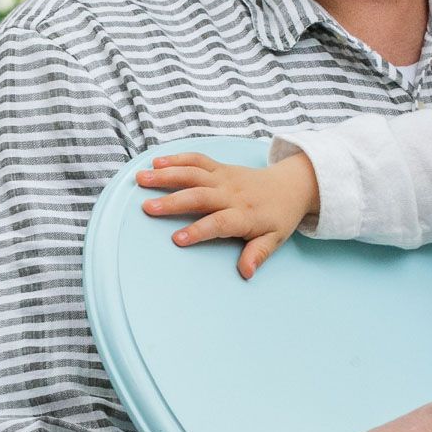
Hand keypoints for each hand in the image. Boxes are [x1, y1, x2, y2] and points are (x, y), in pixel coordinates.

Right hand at [137, 152, 319, 278]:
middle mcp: (231, 194)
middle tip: (147, 207)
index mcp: (244, 215)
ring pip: (193, 173)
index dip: (198, 231)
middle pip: (199, 196)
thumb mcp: (274, 239)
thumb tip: (245, 273)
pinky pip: (197, 160)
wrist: (290, 185)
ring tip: (141, 179)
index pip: (219, 223)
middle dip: (172, 201)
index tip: (176, 239)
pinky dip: (176, 159)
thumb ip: (257, 254)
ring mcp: (224, 177)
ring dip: (166, 175)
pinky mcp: (219, 167)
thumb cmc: (279, 217)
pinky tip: (156, 162)